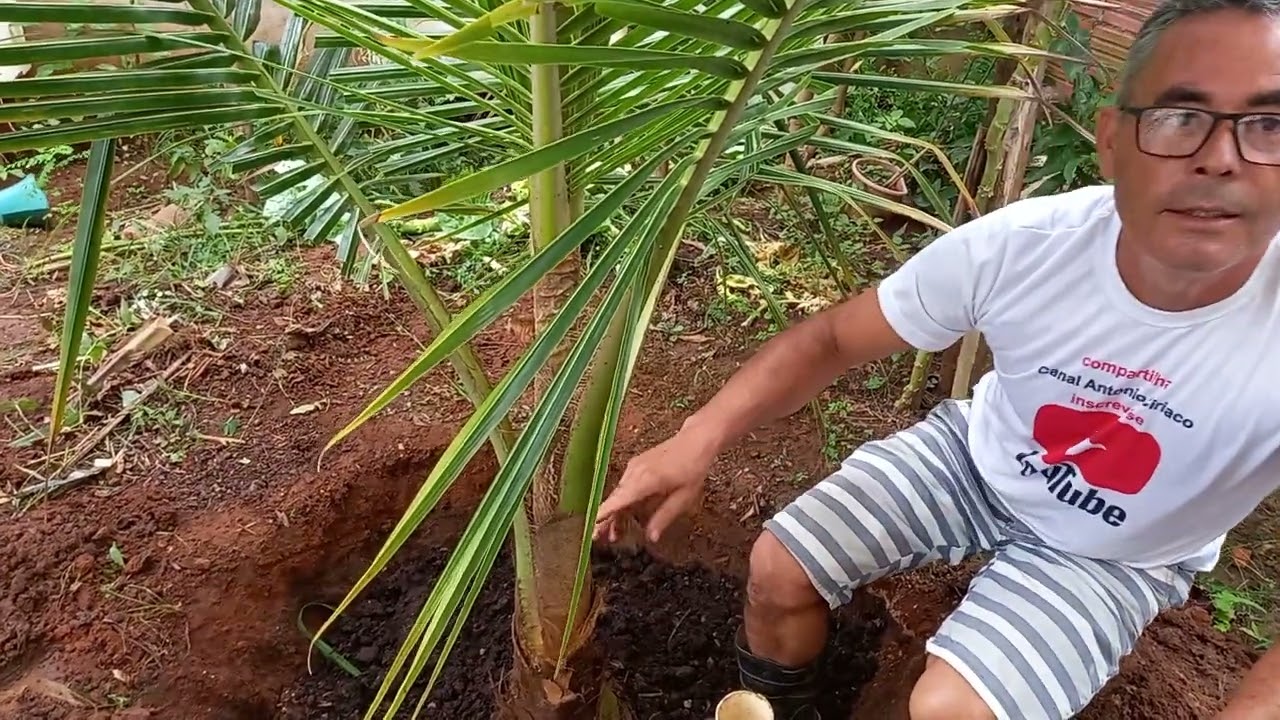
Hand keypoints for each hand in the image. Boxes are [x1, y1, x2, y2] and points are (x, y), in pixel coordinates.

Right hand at [593, 428, 717, 543]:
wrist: (696, 440)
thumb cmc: (693, 467)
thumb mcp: (683, 498)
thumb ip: (664, 517)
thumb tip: (651, 537)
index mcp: (645, 480)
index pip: (617, 501)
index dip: (603, 516)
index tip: (592, 528)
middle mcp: (635, 472)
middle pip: (614, 499)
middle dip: (606, 520)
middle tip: (599, 538)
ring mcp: (634, 467)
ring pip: (619, 494)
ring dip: (616, 513)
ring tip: (614, 534)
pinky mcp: (637, 465)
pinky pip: (625, 486)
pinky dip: (623, 502)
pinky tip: (626, 515)